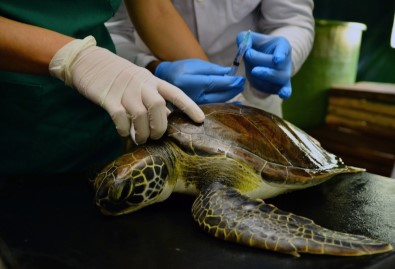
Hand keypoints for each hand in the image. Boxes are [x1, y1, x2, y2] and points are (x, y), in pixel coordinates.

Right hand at [49, 36, 204, 143]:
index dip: (189, 107)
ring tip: (140, 139)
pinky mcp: (108, 98)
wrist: (88, 61)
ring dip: (142, 133)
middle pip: (159, 108)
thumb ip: (152, 96)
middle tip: (155, 137)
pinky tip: (123, 132)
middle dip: (160, 127)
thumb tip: (166, 117)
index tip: (200, 120)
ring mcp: (124, 91)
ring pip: (141, 116)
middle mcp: (141, 85)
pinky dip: (124, 130)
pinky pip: (120, 118)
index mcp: (152, 80)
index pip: (175, 93)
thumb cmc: (118, 75)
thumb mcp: (140, 80)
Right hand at [154, 59, 244, 103]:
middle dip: (232, 90)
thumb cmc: (181, 69)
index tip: (240, 79)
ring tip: (239, 89)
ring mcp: (192, 105)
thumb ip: (213, 69)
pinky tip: (233, 103)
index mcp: (189, 81)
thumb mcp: (195, 65)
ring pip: (216, 103)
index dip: (228, 82)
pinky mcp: (194, 110)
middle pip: (217, 95)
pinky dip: (224, 104)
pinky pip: (213, 108)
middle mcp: (190, 95)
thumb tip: (230, 73)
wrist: (166, 82)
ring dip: (230, 97)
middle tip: (242, 83)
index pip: (213, 82)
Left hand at [237, 31, 291, 98]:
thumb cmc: (256, 48)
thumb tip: (244, 48)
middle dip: (261, 60)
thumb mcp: (249, 39)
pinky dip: (285, 92)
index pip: (283, 48)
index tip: (276, 60)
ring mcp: (284, 74)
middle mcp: (285, 60)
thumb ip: (244, 39)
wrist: (259, 63)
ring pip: (279, 77)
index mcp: (281, 45)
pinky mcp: (280, 86)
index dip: (280, 54)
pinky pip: (286, 90)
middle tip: (248, 55)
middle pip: (276, 64)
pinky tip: (282, 94)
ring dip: (266, 75)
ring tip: (254, 71)